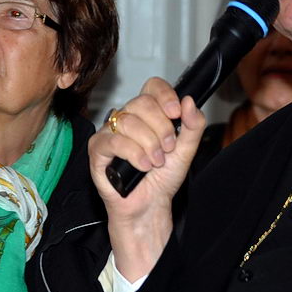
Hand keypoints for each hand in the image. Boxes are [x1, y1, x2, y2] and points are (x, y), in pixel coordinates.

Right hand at [88, 77, 205, 281]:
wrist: (149, 205)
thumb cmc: (163, 178)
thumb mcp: (186, 150)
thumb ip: (193, 125)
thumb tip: (189, 101)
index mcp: (148, 114)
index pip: (152, 87)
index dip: (165, 95)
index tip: (176, 113)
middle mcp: (127, 118)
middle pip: (142, 102)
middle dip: (161, 126)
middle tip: (168, 147)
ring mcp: (110, 132)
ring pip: (128, 122)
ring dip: (149, 144)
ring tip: (156, 162)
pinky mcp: (98, 149)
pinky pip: (114, 141)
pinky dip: (134, 153)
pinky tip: (143, 166)